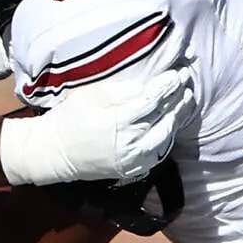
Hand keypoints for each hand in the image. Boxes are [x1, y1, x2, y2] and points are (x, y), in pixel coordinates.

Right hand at [0, 67, 195, 187]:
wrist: (55, 152)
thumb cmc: (70, 118)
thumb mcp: (90, 95)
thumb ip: (121, 90)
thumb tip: (148, 84)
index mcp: (117, 122)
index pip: (152, 100)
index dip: (168, 85)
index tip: (178, 72)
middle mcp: (129, 143)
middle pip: (164, 118)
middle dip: (178, 98)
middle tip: (187, 81)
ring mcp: (133, 159)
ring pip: (166, 137)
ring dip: (178, 117)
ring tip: (185, 100)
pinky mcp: (133, 169)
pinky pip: (158, 153)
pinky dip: (168, 136)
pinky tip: (171, 122)